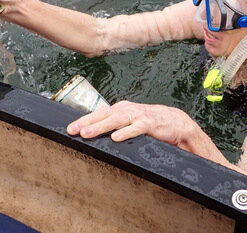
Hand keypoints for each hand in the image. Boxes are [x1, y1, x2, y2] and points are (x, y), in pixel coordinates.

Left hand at [66, 100, 197, 149]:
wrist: (176, 122)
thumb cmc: (150, 123)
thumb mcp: (130, 122)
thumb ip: (116, 125)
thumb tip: (95, 132)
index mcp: (121, 109)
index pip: (99, 113)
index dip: (84, 120)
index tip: (70, 128)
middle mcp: (127, 110)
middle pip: (103, 115)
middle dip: (86, 122)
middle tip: (72, 130)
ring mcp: (138, 116)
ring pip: (116, 120)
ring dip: (100, 127)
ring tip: (87, 133)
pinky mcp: (150, 124)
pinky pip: (135, 128)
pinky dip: (125, 132)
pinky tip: (115, 138)